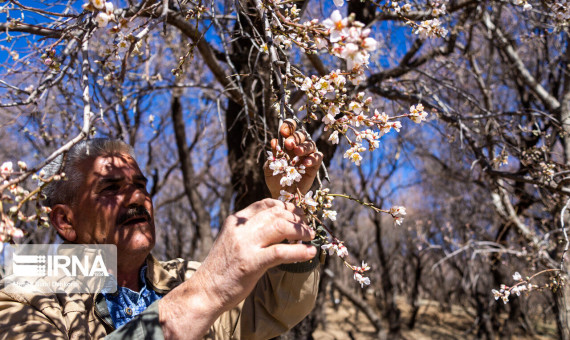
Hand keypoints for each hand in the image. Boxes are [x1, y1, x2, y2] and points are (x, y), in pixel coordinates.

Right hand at [159, 199, 315, 338]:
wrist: (205, 290)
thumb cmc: (222, 269)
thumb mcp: (232, 241)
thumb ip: (249, 231)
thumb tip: (276, 225)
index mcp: (235, 221)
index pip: (264, 204)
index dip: (286, 206)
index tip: (298, 213)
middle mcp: (240, 229)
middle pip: (276, 213)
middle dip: (296, 218)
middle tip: (308, 226)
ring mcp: (245, 245)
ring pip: (281, 226)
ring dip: (300, 230)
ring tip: (311, 236)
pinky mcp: (251, 263)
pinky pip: (281, 252)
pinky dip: (299, 251)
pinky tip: (310, 253)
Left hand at [264, 119, 322, 198]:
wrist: (281, 195)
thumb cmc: (275, 178)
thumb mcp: (270, 166)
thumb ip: (272, 155)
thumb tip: (274, 141)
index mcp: (287, 144)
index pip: (291, 129)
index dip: (289, 126)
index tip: (283, 131)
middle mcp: (298, 147)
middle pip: (302, 135)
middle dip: (295, 137)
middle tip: (288, 144)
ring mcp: (307, 156)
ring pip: (311, 144)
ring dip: (304, 146)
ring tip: (297, 152)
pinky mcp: (314, 166)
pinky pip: (318, 157)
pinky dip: (313, 158)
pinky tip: (305, 163)